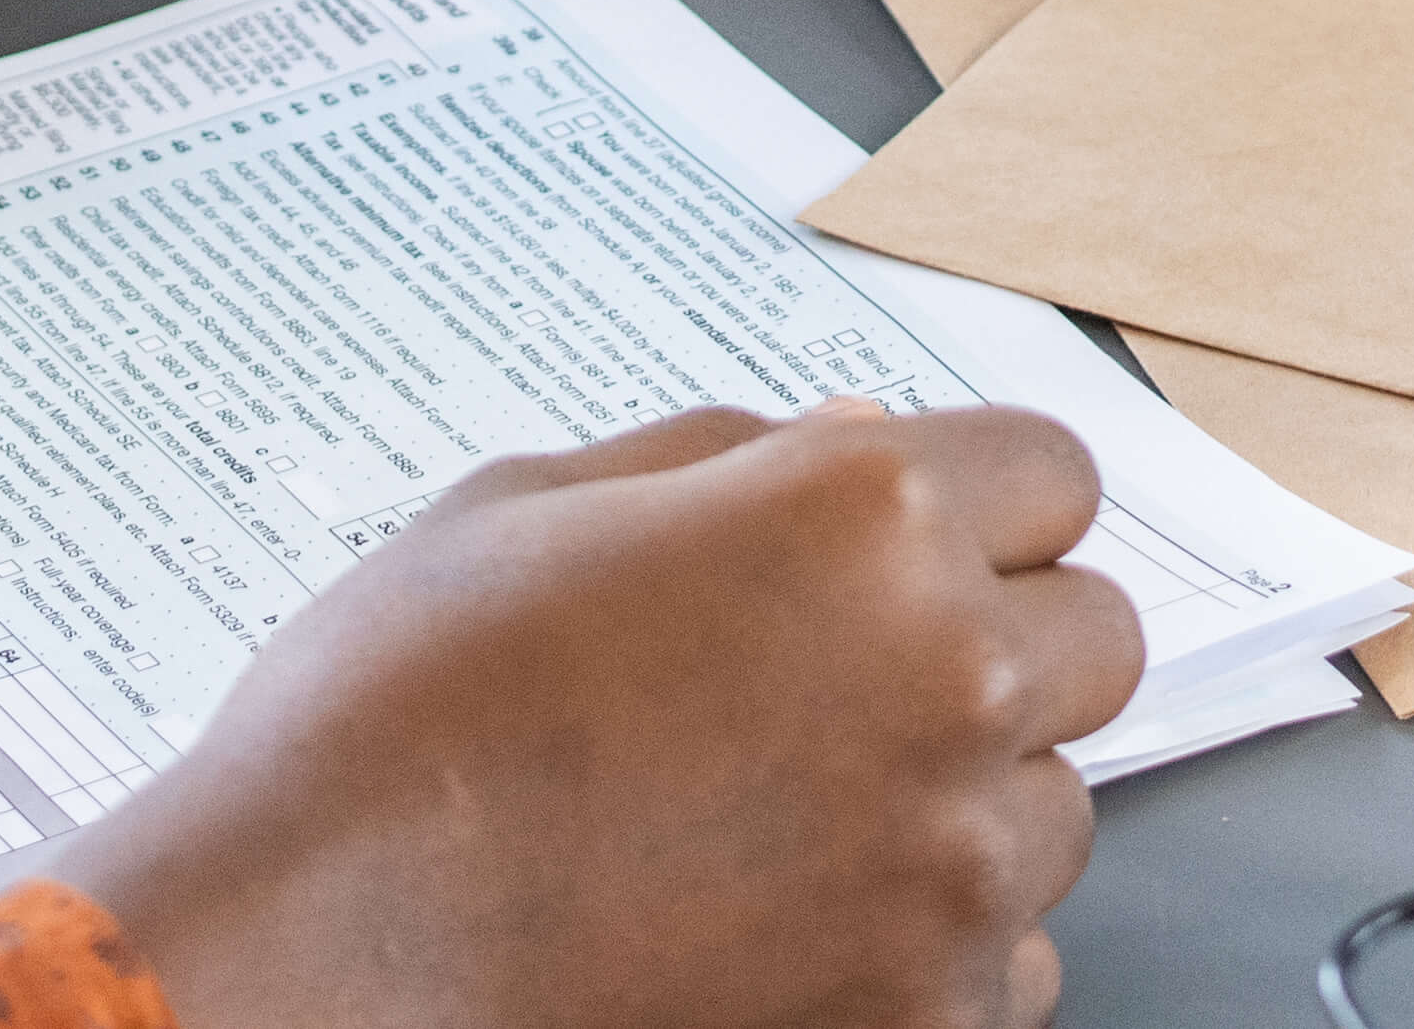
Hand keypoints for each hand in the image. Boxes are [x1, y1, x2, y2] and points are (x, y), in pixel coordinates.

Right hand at [67, 403, 1146, 1028]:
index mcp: (858, 514)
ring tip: (791, 819)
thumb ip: (730, 464)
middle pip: (1098, 640)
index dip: (978, 506)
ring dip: (963, 805)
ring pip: (1057, 812)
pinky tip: (792, 926)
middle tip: (864, 681)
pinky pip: (1010, 964)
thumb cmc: (389, 731)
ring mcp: (944, 866)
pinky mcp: (923, 1017)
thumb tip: (852, 442)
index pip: (1055, 472)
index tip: (926, 545)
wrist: (315, 960)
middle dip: (1002, 644)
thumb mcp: (534, 509)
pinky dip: (930, 947)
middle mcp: (940, 678)